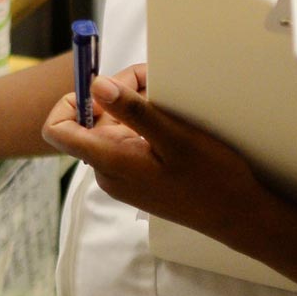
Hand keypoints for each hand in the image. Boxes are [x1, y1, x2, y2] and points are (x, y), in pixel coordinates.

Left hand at [42, 66, 270, 248]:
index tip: (100, 83)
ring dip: (133, 105)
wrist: (238, 216)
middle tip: (151, 79)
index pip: (57, 129)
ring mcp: (123, 174)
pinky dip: (143, 121)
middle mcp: (108, 170)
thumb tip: (95, 86)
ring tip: (166, 95)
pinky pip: (128, 139)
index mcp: (108, 161)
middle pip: (90, 118)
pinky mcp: (138, 174)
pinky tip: (170, 117)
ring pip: (112, 126)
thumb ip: (133, 112)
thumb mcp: (175, 137)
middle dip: (115, 93)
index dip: (69, 100)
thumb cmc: (211, 180)